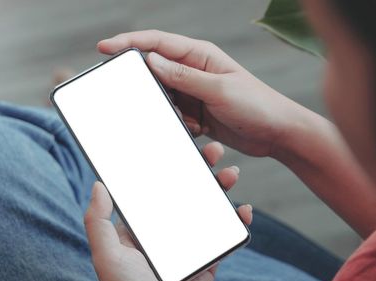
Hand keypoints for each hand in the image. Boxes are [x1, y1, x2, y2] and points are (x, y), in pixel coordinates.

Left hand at [84, 142, 252, 280]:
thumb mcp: (106, 256)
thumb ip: (98, 221)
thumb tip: (98, 184)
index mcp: (140, 226)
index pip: (153, 187)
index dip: (165, 165)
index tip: (176, 143)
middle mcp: (164, 231)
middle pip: (184, 191)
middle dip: (199, 168)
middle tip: (211, 149)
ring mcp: (187, 244)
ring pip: (207, 207)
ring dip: (219, 187)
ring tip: (230, 172)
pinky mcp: (208, 259)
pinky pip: (224, 234)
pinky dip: (236, 220)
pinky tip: (243, 209)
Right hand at [98, 30, 303, 156]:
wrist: (279, 134)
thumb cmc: (257, 105)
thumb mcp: (218, 90)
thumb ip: (183, 76)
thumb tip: (150, 60)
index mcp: (199, 55)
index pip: (157, 43)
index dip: (128, 43)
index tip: (104, 48)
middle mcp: (193, 70)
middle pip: (154, 70)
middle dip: (144, 84)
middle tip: (132, 95)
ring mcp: (193, 91)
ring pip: (161, 96)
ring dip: (166, 110)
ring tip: (187, 119)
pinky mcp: (195, 112)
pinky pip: (172, 115)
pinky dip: (177, 123)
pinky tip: (196, 129)